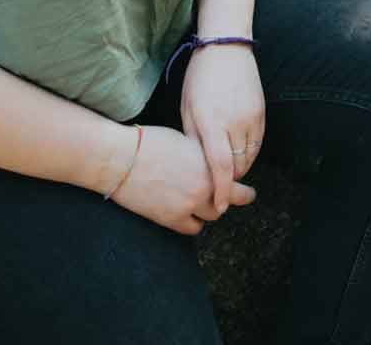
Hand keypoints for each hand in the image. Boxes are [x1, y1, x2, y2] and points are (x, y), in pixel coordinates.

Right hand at [108, 125, 254, 234]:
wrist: (122, 158)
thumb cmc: (149, 142)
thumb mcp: (186, 142)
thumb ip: (203, 158)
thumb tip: (210, 166)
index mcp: (209, 166)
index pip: (238, 186)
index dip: (244, 193)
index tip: (248, 194)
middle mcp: (204, 187)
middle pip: (227, 204)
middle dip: (224, 200)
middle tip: (222, 199)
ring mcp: (188, 205)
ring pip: (211, 217)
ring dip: (207, 211)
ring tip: (200, 204)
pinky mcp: (170, 219)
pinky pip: (192, 229)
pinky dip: (192, 222)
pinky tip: (186, 213)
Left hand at [180, 43, 265, 215]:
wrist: (226, 48)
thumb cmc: (199, 78)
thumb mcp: (187, 109)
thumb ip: (193, 139)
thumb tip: (198, 167)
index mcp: (210, 122)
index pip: (219, 167)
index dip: (220, 190)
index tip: (219, 207)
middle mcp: (234, 122)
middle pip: (236, 166)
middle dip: (228, 181)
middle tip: (217, 190)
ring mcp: (251, 117)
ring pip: (249, 157)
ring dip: (238, 168)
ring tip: (226, 171)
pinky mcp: (261, 113)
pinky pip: (257, 144)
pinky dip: (248, 154)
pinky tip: (237, 153)